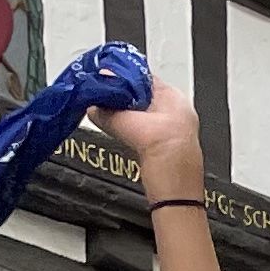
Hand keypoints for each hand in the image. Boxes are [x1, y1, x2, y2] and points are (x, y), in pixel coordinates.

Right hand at [94, 72, 206, 188]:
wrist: (176, 194)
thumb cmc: (169, 159)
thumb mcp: (131, 126)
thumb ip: (108, 113)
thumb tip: (93, 107)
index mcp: (174, 98)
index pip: (142, 76)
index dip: (121, 77)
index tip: (102, 80)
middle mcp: (176, 111)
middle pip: (140, 94)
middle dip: (120, 96)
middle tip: (100, 97)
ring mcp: (171, 130)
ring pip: (140, 113)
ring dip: (122, 113)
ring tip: (104, 113)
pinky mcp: (163, 148)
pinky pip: (142, 129)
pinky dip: (129, 128)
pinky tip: (118, 132)